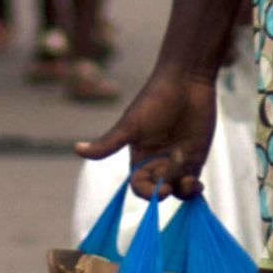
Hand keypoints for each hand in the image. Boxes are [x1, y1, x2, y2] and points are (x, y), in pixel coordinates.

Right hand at [78, 60, 220, 200]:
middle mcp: (157, 161)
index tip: (160, 189)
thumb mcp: (130, 124)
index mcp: (139, 157)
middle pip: (159, 189)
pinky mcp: (196, 156)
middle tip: (175, 181)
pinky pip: (193, 182)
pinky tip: (196, 184)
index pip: (139, 185)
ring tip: (190, 182)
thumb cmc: (155, 99)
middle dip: (166, 189)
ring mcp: (177, 160)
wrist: (186, 80)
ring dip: (183, 191)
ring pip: (178, 189)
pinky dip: (194, 189)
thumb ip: (108, 143)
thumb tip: (76, 149)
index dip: (147, 192)